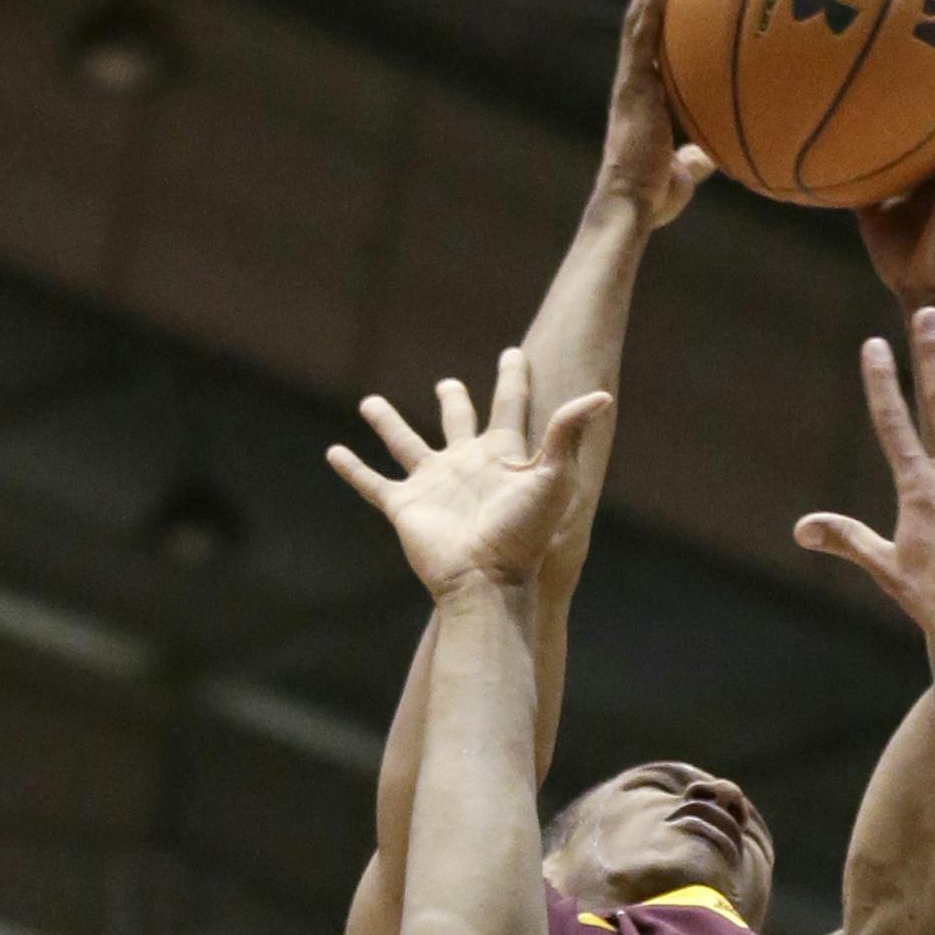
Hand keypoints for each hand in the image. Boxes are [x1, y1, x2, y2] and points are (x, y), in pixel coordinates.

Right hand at [329, 352, 612, 598]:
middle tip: (446, 384)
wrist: (487, 580)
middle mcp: (466, 464)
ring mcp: (434, 485)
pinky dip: (352, 469)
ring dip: (387, 423)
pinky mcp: (405, 507)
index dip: (511, 378)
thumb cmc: (524, 533)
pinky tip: (333, 452)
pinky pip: (373, 483)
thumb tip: (601, 396)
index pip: (509, 405)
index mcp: (503, 454)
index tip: (513, 354)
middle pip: (457, 420)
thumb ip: (567, 433)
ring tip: (370, 403)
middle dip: (452, 399)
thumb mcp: (554, 478)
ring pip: (405, 443)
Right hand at [598, 0, 716, 229]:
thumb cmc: (651, 197)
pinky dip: (653, 3)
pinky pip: (644, 35)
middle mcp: (632, 83)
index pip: (649, 48)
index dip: (658, 17)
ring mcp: (630, 81)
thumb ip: (694, 160)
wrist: (630, 204)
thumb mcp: (681, 174)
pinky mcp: (634, 84)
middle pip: (641, 22)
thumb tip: (711, 158)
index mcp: (642, 99)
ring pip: (639, 19)